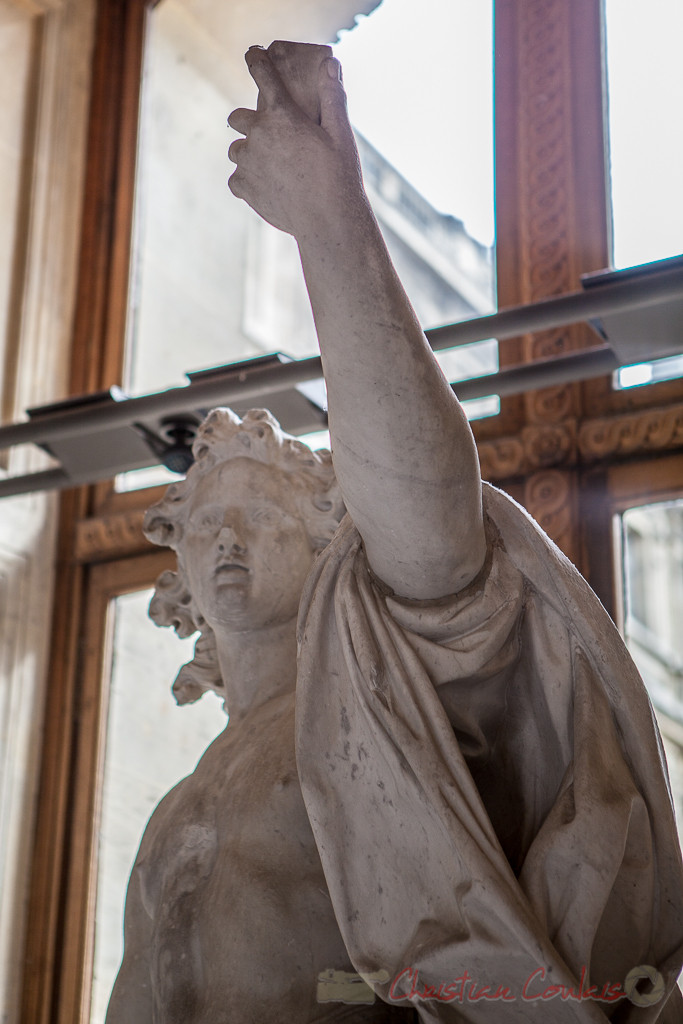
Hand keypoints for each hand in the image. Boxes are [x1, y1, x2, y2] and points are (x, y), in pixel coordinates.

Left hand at [227, 46, 363, 237]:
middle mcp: (258, 134)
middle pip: (237, 117)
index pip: (261, 73)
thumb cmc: (338, 177)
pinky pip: (237, 179)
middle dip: (249, 122)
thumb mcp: (341, 134)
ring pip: (237, 150)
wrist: (327, 221)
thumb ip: (332, 96)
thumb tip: (330, 64)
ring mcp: (247, 162)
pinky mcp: (244, 188)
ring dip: (249, 153)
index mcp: (282, 114)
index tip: (253, 55)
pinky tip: (267, 186)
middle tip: (268, 133)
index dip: (256, 60)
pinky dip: (247, 181)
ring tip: (270, 166)